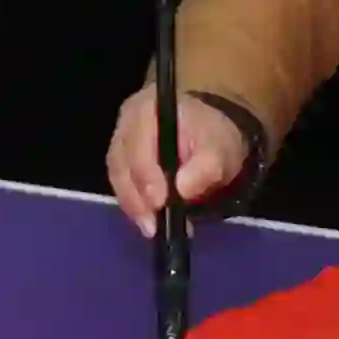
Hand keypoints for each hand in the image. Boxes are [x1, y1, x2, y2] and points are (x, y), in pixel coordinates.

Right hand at [104, 82, 246, 233]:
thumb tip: (184, 189)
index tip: (160, 203)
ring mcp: (120, 140)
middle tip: (152, 227)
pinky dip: (134, 203)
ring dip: (133, 206)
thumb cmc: (211, 134)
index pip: (139, 145)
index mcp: (148, 109)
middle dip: (136, 198)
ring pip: (118, 177)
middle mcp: (126, 123)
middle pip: (121, 164)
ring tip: (151, 228)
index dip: (147, 177)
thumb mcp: (220, 146)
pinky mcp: (121, 159)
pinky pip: (121, 184)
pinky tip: (148, 219)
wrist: (206, 126)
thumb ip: (206, 165)